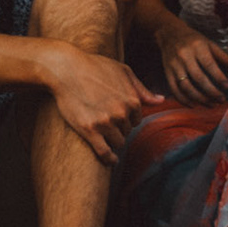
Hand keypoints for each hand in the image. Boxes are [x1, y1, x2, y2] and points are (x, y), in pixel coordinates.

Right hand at [43, 44, 163, 162]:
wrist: (66, 69)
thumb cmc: (94, 66)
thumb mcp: (123, 71)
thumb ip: (142, 89)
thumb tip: (161, 100)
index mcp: (132, 100)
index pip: (136, 120)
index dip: (126, 119)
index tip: (115, 115)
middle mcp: (121, 113)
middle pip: (127, 132)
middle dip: (118, 127)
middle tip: (103, 118)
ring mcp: (105, 123)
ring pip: (118, 142)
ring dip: (112, 139)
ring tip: (101, 131)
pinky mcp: (89, 131)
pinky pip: (105, 153)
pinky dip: (109, 159)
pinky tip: (111, 160)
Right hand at [155, 24, 227, 106]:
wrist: (169, 34)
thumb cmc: (193, 40)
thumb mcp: (209, 43)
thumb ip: (223, 56)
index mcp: (197, 47)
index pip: (209, 64)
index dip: (218, 77)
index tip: (227, 86)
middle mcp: (184, 56)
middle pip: (198, 78)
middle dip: (211, 92)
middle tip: (221, 99)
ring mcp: (174, 65)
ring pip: (186, 87)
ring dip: (200, 99)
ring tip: (211, 104)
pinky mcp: (167, 73)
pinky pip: (175, 90)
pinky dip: (184, 100)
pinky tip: (194, 105)